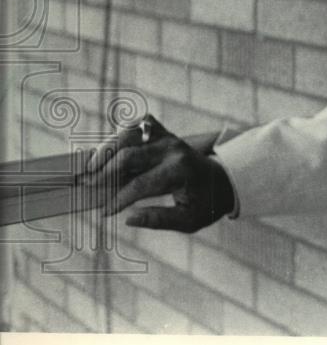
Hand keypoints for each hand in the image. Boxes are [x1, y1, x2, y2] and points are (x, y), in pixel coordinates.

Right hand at [83, 114, 234, 232]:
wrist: (221, 182)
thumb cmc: (205, 203)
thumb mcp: (188, 220)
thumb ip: (159, 220)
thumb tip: (128, 218)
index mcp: (179, 171)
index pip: (139, 184)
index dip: (118, 199)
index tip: (104, 212)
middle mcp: (173, 150)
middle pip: (129, 154)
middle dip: (104, 171)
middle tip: (87, 185)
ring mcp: (168, 138)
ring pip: (130, 133)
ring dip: (107, 148)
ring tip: (91, 166)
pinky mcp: (164, 133)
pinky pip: (140, 124)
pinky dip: (123, 132)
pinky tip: (110, 149)